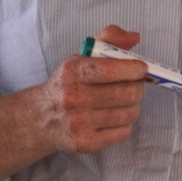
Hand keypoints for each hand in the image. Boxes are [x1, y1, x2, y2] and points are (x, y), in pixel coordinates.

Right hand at [35, 25, 147, 152]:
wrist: (40, 118)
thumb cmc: (67, 83)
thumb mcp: (81, 56)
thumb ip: (108, 40)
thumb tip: (135, 36)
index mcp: (72, 71)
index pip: (111, 70)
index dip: (134, 69)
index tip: (141, 69)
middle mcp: (73, 98)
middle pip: (127, 93)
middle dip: (138, 87)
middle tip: (134, 85)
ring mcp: (78, 123)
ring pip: (129, 113)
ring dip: (133, 105)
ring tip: (123, 101)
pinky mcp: (85, 143)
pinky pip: (124, 132)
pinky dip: (125, 123)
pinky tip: (114, 117)